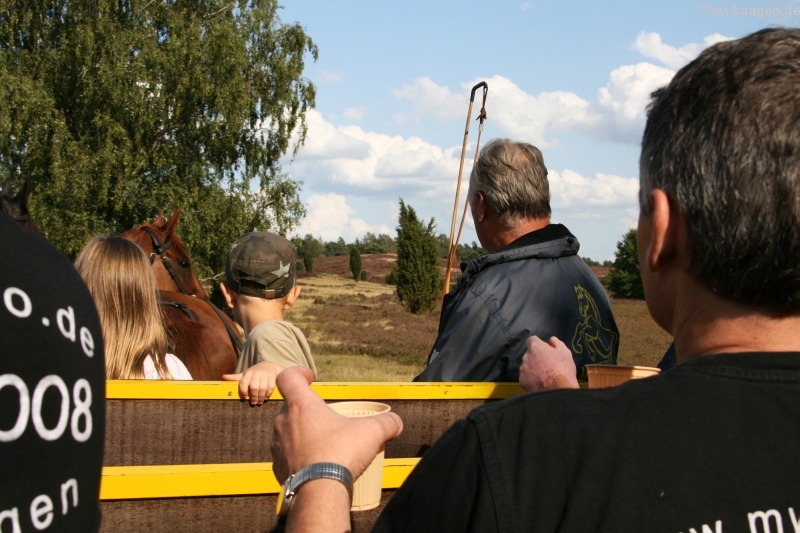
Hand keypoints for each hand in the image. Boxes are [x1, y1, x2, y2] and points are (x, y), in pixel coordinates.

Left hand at [222, 361, 283, 404]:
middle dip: (254, 396)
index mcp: (248, 373)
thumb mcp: (245, 374)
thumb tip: (223, 377)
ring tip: (260, 402)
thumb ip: (235, 377)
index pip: (243, 382)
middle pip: (254, 387)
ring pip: (263, 388)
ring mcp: (265, 375)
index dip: (243, 391)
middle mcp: (256, 373)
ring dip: (261, 397)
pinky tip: (266, 398)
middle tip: (253, 403)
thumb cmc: (254, 372)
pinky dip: (268, 394)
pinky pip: (270, 387)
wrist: (269, 365)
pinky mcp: (272, 377)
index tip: (244, 397)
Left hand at [271, 367, 403, 483]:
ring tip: (324, 444)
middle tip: (326, 417)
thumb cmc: (340, 455)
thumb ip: (386, 423)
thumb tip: (396, 422)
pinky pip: (288, 456)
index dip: (298, 373)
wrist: (318, 494)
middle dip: (307, 409)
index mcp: (300, 405)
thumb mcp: (372, 433)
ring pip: (288, 432)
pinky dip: (300, 456)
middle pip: (290, 406)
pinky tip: (317, 465)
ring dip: (303, 434)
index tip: (311, 378)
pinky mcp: (278, 468)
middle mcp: (283, 422)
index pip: (287, 377)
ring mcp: (278, 446)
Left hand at [519, 335, 578, 391]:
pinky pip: (526, 377)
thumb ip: (557, 343)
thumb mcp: (565, 352)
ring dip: (533, 367)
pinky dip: (531, 378)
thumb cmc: (563, 369)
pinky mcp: (522, 381)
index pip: (531, 340)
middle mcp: (526, 356)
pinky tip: (540, 383)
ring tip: (544, 375)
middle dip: (536, 356)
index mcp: (535, 347)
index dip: (538, 344)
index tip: (545, 350)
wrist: (558, 391)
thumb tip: (552, 339)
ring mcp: (522, 369)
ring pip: (527, 365)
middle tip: (547, 364)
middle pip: (529, 354)